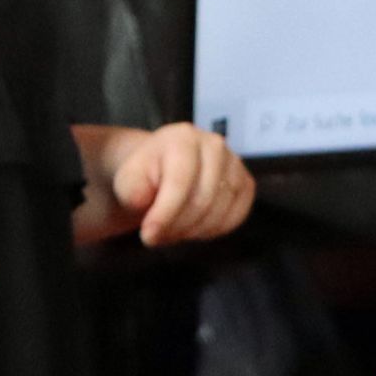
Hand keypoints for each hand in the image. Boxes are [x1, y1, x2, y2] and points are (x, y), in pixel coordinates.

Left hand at [100, 123, 254, 246]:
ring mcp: (235, 163)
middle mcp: (214, 145)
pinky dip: (214, 230)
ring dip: (193, 231)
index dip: (165, 214)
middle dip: (176, 227)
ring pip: (220, 211)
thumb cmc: (145, 174)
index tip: (149, 235)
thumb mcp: (129, 179)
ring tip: (172, 231)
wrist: (164, 168)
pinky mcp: (246, 182)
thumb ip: (133, 189)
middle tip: (157, 237)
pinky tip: (194, 228)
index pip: (179, 182)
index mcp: (182, 138)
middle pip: (202, 200)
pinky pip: (236, 216)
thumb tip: (144, 200)